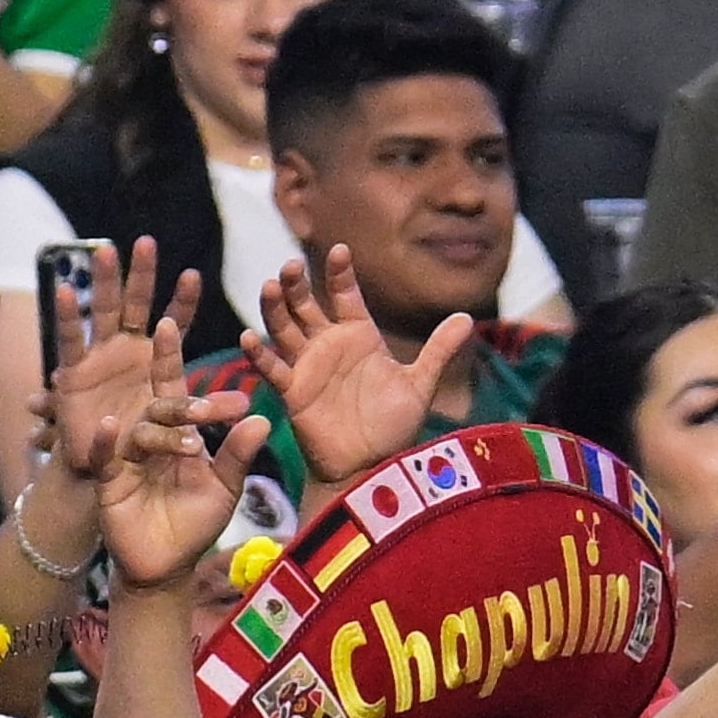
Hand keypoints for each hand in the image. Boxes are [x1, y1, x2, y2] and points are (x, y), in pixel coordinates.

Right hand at [41, 237, 203, 487]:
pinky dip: (68, 317)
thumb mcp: (195, 450)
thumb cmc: (160, 471)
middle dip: (141, 276)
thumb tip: (253, 409)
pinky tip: (65, 289)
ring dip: (104, 281)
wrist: (119, 496)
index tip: (193, 276)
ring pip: (103, 313)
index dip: (181, 303)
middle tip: (146, 242)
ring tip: (106, 251)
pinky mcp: (72, 379)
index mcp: (160, 366)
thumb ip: (218, 426)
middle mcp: (130, 356)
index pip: (174, 327)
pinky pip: (70, 343)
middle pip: (137, 307)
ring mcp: (100, 362)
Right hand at [96, 312, 273, 590]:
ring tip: (184, 431)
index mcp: (176, 431)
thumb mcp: (224, 487)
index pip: (175, 387)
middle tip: (165, 331)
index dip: (172, 355)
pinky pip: (106, 457)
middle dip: (164, 371)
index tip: (173, 320)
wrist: (167, 566)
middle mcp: (149, 436)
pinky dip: (108, 443)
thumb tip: (264, 417)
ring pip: (139, 430)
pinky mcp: (109, 482)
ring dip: (158, 426)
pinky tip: (109, 427)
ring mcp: (127, 457)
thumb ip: (238, 454)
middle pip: (157, 399)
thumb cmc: (196, 524)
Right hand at [245, 247, 468, 491]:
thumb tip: (468, 316)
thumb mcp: (419, 384)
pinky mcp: (292, 392)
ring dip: (274, 308)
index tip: (339, 251)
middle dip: (296, 284)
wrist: (371, 466)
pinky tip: (248, 338)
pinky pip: (272, 369)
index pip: (345, 293)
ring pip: (284, 328)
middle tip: (290, 266)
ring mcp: (307, 366)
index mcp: (358, 334)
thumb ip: (438, 350)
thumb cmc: (393, 427)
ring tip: (268, 287)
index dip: (340, 272)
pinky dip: (258, 355)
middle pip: (306, 304)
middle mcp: (328, 344)